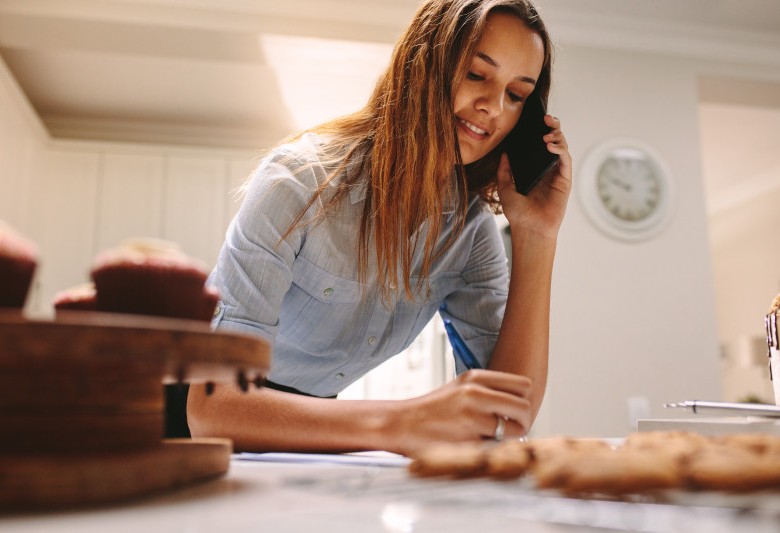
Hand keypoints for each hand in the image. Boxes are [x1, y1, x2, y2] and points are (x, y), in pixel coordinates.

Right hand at [384, 369, 532, 455]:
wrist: (401, 423)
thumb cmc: (433, 409)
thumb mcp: (459, 388)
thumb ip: (488, 391)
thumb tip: (521, 406)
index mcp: (475, 377)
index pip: (522, 385)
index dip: (523, 400)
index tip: (513, 411)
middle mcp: (475, 392)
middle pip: (524, 407)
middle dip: (522, 422)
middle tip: (511, 430)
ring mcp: (471, 416)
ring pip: (514, 429)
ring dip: (510, 439)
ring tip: (494, 439)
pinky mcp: (466, 438)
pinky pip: (496, 446)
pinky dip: (493, 449)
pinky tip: (478, 446)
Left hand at [497, 114, 571, 238]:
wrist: (528, 229)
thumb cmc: (518, 212)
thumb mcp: (505, 186)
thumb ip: (504, 169)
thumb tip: (504, 151)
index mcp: (535, 168)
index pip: (540, 144)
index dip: (540, 129)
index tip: (534, 119)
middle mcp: (548, 169)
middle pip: (555, 141)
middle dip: (553, 126)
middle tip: (545, 118)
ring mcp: (558, 173)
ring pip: (562, 147)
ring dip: (557, 136)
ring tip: (546, 132)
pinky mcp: (565, 180)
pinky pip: (565, 160)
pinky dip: (560, 149)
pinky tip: (550, 145)